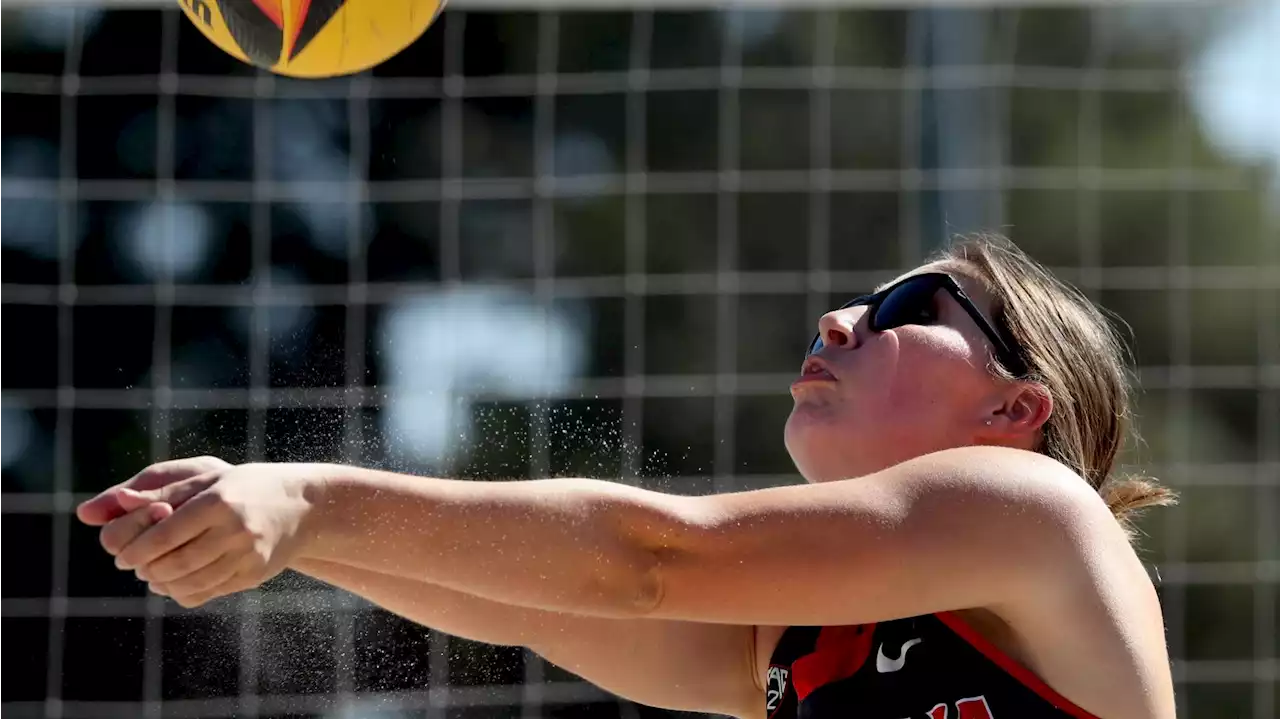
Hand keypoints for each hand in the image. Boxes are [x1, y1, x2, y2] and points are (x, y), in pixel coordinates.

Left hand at [85, 459, 327, 607]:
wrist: (303, 506)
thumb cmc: (247, 486)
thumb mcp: (208, 479)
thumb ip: (161, 491)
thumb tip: (113, 504)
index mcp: (219, 501)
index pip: (163, 535)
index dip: (135, 549)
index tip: (122, 554)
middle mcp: (236, 529)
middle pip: (175, 562)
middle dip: (146, 569)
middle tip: (133, 565)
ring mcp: (249, 555)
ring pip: (191, 582)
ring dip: (163, 583)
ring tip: (152, 574)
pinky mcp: (255, 574)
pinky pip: (210, 592)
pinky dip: (185, 592)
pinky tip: (176, 582)